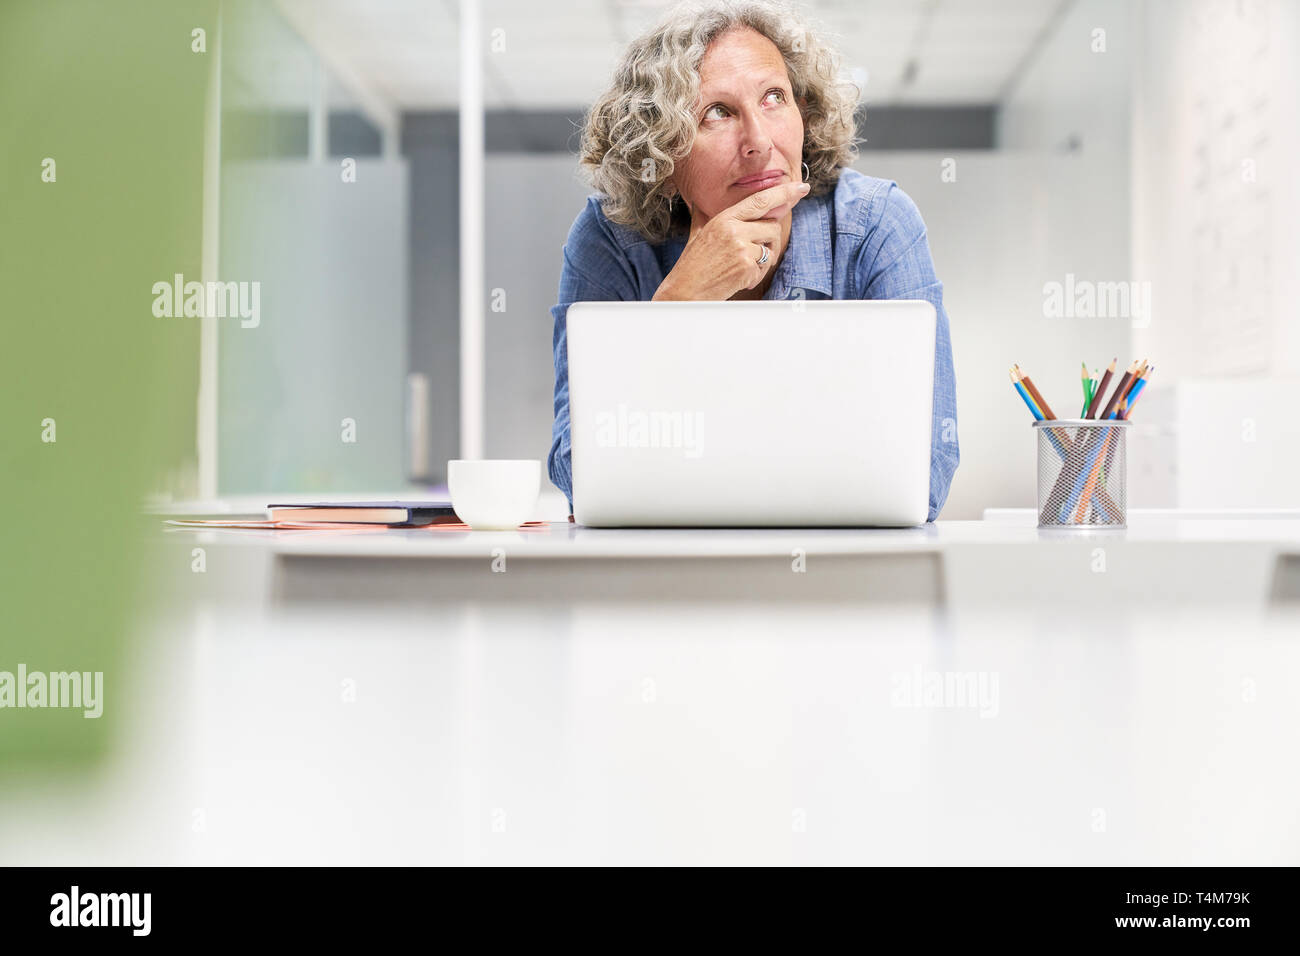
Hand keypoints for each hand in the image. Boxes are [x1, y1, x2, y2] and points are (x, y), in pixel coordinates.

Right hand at [652, 180, 810, 300]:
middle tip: (754, 255)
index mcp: (724, 218)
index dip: (783, 193)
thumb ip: (705, 216)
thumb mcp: (698, 234)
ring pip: (771, 249)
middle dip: (769, 242)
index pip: (760, 201)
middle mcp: (734, 229)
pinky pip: (764, 269)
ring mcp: (741, 248)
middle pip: (772, 227)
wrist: (685, 290)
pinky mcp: (747, 267)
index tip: (801, 188)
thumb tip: (700, 203)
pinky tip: (738, 279)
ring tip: (741, 268)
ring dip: (763, 261)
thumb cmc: (692, 265)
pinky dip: (754, 276)